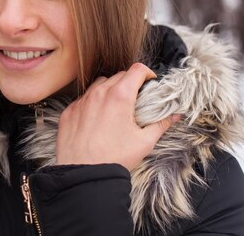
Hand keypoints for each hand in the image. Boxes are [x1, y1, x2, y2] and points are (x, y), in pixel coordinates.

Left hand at [56, 63, 179, 170]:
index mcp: (120, 96)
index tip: (150, 82)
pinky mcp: (69, 111)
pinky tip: (97, 119)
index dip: (147, 73)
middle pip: (118, 75)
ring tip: (116, 107)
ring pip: (99, 84)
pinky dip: (93, 103)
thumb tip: (175, 115)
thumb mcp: (144, 141)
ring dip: (110, 89)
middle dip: (130, 83)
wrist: (83, 174)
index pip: (137, 70)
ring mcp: (82, 101)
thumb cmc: (115, 158)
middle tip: (136, 98)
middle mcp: (99, 93)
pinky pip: (83, 99)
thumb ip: (161, 124)